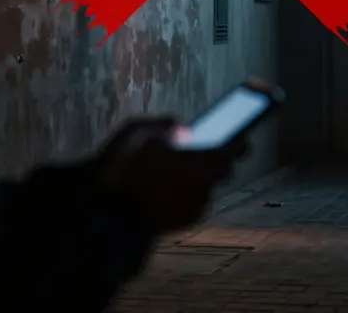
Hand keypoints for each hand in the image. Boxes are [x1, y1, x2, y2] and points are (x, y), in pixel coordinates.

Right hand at [94, 117, 247, 234]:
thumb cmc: (124, 169)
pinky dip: (184, 193)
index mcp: (203, 161)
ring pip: (205, 186)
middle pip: (222, 169)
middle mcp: (206, 186)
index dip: (239, 138)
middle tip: (202, 148)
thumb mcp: (138, 131)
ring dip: (197, 177)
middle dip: (215, 158)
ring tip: (176, 167)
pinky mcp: (182, 222)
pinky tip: (164, 185)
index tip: (240, 132)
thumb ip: (166, 124)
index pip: (237, 147)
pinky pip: (190, 201)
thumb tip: (183, 127)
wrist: (107, 217)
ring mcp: (195, 207)